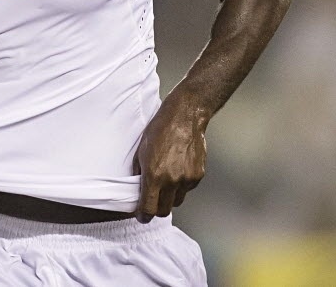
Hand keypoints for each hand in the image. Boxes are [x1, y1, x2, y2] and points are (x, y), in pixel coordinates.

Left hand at [133, 95, 207, 222]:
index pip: (149, 208)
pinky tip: (176, 171)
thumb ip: (139, 173)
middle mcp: (172, 181)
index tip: (141, 216)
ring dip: (169, 198)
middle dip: (156, 210)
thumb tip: (137, 190)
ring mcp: (187, 179)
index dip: (143, 216)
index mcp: (154, 175)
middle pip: (164, 210)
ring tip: (164, 184)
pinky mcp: (198, 175)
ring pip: (177, 201)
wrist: (184, 118)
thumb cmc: (158, 131)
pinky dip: (181, 187)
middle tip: (151, 204)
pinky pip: (187, 189)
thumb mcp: (141, 151)